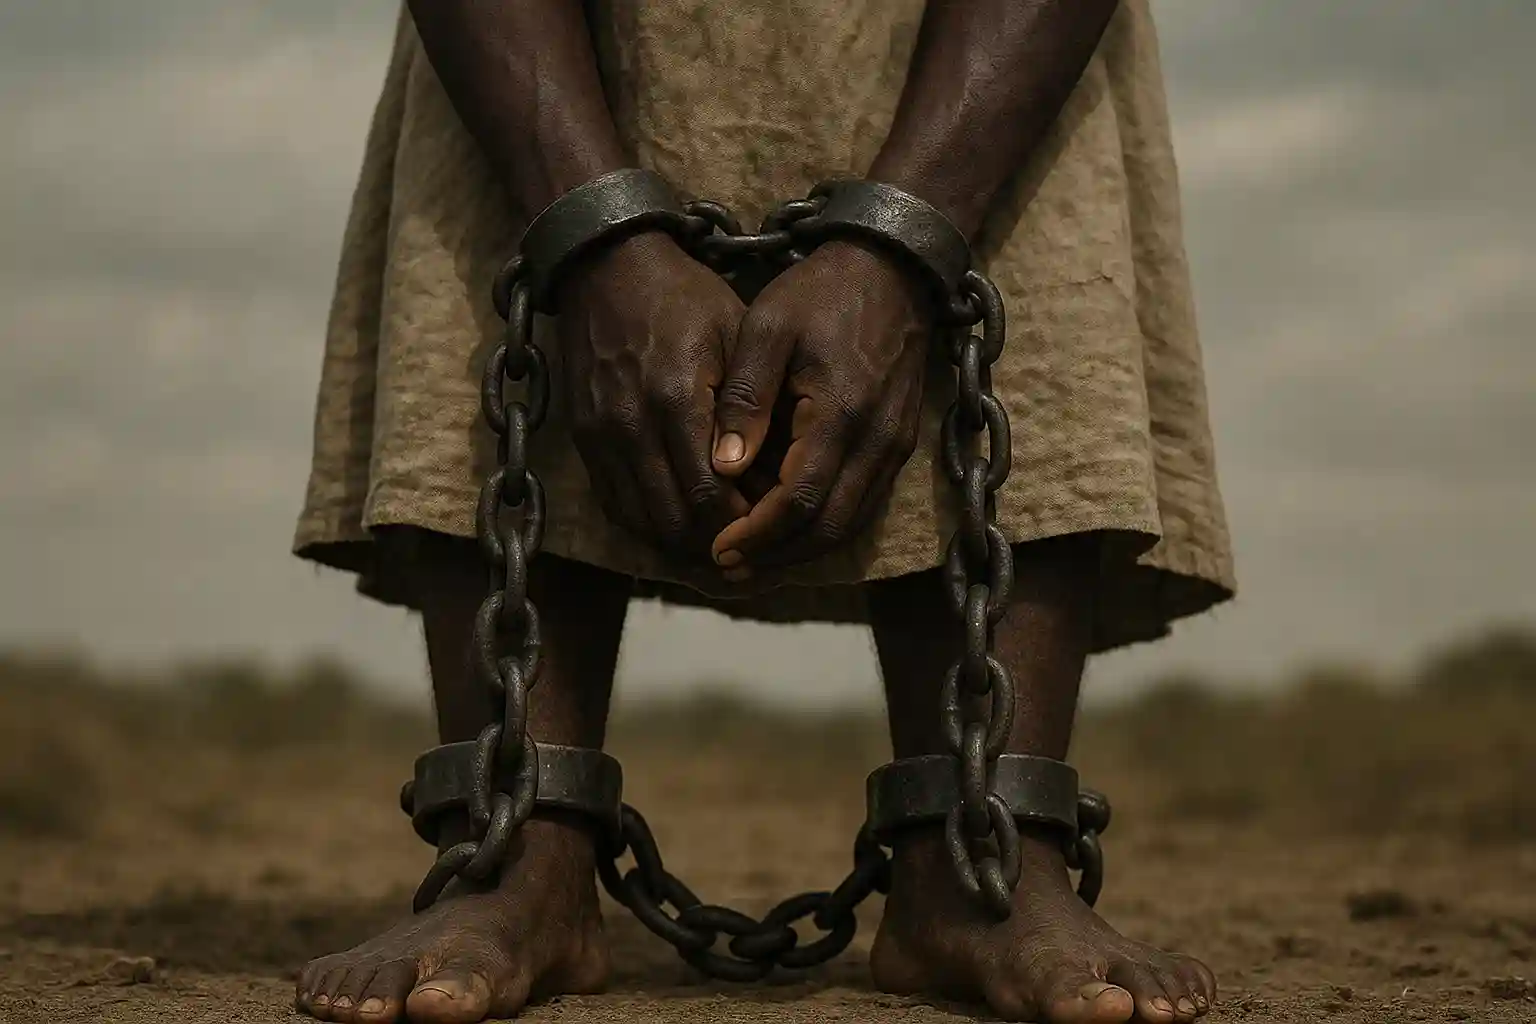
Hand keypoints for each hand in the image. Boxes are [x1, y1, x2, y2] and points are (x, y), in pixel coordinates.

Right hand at [557, 230, 749, 556]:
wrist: (605, 266)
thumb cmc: (683, 297)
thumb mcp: (735, 337)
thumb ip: (751, 409)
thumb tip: (774, 476)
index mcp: (675, 399)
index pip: (709, 495)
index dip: (741, 524)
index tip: (770, 528)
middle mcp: (630, 425)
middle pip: (673, 522)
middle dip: (714, 543)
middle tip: (749, 544)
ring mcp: (600, 435)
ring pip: (640, 522)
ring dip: (680, 542)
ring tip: (718, 542)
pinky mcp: (582, 438)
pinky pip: (613, 504)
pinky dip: (647, 524)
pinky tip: (679, 523)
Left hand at [709, 239, 933, 574]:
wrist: (893, 267)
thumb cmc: (822, 292)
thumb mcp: (768, 328)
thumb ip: (746, 398)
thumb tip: (724, 467)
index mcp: (840, 413)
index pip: (799, 500)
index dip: (757, 533)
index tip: (717, 547)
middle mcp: (876, 441)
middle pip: (829, 527)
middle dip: (776, 554)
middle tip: (727, 565)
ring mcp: (893, 447)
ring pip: (851, 523)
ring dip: (801, 548)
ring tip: (752, 557)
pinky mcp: (897, 444)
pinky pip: (863, 503)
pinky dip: (825, 526)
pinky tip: (788, 528)